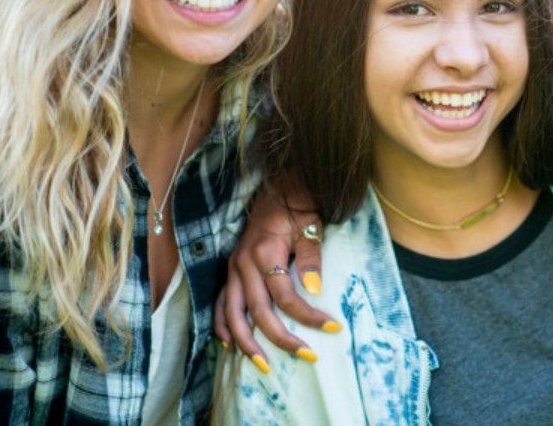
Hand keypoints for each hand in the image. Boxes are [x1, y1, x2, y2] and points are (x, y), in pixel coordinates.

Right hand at [213, 174, 338, 367]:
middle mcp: (244, 264)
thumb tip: (314, 291)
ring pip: (232, 314)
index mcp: (265, 253)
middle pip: (258, 312)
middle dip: (281, 338)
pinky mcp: (230, 270)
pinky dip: (222, 325)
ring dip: (246, 342)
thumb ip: (311, 258)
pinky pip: (220, 303)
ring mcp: (233, 268)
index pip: (286, 296)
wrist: (279, 187)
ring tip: (263, 364)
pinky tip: (229, 344)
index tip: (332, 327)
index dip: (308, 316)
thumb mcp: (311, 227)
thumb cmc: (299, 206)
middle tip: (305, 356)